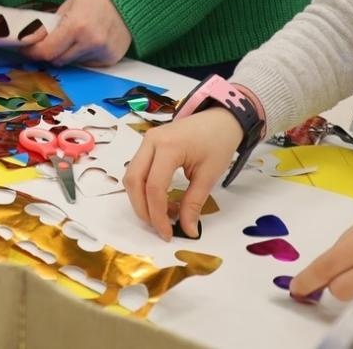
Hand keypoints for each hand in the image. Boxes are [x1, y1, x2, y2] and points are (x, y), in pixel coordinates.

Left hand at [21, 0, 130, 66]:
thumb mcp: (68, 6)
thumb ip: (50, 27)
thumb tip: (31, 41)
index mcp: (76, 26)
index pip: (47, 51)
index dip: (33, 52)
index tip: (26, 50)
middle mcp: (91, 43)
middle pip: (59, 60)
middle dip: (50, 53)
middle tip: (48, 43)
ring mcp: (103, 53)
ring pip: (74, 63)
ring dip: (69, 54)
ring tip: (76, 36)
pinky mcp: (112, 58)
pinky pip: (89, 64)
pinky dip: (84, 56)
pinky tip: (90, 40)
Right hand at [125, 107, 241, 240]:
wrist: (221, 118)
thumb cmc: (218, 143)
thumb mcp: (209, 175)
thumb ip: (194, 203)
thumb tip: (187, 231)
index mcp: (168, 147)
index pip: (154, 188)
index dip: (158, 215)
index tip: (168, 234)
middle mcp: (151, 141)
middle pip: (134, 181)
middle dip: (143, 209)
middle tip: (160, 228)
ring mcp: (146, 140)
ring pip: (131, 176)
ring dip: (141, 200)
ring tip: (162, 215)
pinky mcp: (148, 143)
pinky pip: (137, 169)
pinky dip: (144, 188)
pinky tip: (161, 200)